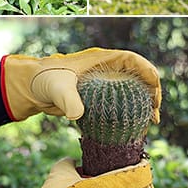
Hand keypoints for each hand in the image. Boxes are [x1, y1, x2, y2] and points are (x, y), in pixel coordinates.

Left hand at [2, 48, 160, 121]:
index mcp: (100, 60)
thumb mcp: (56, 89)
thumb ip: (68, 100)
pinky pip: (121, 103)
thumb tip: (78, 114)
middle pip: (138, 76)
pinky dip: (131, 113)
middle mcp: (106, 70)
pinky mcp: (99, 97)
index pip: (131, 60)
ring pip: (132, 90)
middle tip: (155, 113)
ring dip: (144, 104)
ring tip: (151, 123)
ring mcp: (104, 84)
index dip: (147, 70)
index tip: (154, 86)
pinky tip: (134, 128)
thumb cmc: (44, 80)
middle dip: (151, 92)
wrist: (32, 89)